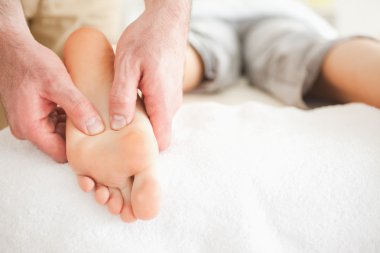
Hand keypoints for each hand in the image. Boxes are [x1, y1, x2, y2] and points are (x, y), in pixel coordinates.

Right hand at [0, 35, 103, 162]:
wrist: (11, 48)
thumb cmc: (30, 62)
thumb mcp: (58, 83)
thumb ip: (77, 107)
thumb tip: (95, 128)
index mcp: (31, 127)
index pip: (61, 153)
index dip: (81, 149)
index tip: (100, 142)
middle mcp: (28, 129)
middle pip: (61, 144)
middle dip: (80, 136)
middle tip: (101, 126)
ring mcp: (30, 122)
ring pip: (60, 133)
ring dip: (75, 125)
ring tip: (92, 114)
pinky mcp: (34, 114)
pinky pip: (55, 122)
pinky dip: (68, 117)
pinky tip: (80, 106)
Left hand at [111, 4, 189, 149]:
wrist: (167, 21)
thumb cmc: (147, 39)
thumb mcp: (126, 65)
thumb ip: (122, 96)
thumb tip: (118, 124)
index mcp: (162, 102)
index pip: (161, 142)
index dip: (145, 152)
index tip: (123, 152)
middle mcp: (171, 104)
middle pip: (158, 134)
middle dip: (137, 139)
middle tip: (112, 136)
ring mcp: (172, 97)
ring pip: (156, 122)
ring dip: (139, 124)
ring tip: (116, 119)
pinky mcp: (169, 91)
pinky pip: (157, 110)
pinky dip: (143, 112)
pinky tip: (126, 102)